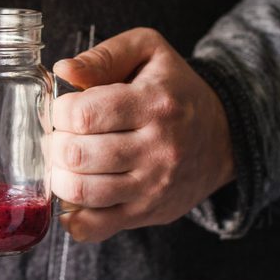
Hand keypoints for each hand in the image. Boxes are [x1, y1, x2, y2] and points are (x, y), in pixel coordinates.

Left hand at [51, 27, 234, 242]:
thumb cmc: (175, 90)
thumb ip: (103, 55)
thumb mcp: (149, 52)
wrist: (224, 136)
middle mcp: (157, 148)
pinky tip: (74, 196)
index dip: (59, 112)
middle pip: (78, 155)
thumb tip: (63, 71)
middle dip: (55, 144)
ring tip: (65, 162)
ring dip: (60, 177)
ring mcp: (153, 186)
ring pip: (83, 192)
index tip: (63, 109)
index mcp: (154, 103)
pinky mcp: (149, 213)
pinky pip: (96, 228)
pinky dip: (72, 218)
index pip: (83, 114)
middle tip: (60, 136)